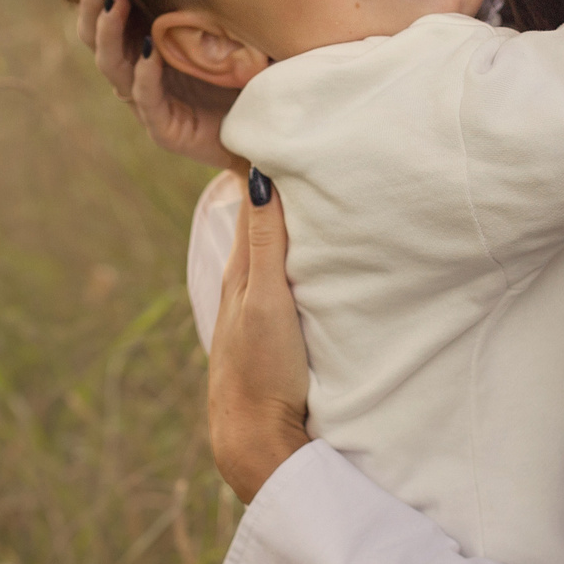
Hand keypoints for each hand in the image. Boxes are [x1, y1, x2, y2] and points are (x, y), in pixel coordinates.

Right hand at [75, 0, 235, 168]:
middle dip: (93, 5)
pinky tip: (149, 52)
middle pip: (97, 39)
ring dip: (110, 32)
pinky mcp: (166, 129)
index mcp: (144, 45)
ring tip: (116, 0)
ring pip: (113, 67)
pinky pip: (147, 100)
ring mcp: (148, 102)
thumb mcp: (224, 26)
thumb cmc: (245, 72)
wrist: (265, 128)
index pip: (106, 16)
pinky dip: (145, 76)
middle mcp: (138, 73)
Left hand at [206, 170, 309, 502]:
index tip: (287, 123)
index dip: (268, 164)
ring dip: (295, 222)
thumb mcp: (266, 299)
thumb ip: (267, 243)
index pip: (254, 200)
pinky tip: (317, 253)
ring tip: (322, 185)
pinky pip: (288, 280)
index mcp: (241, 269)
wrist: (256, 441)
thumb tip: (259, 174)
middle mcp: (247, 283)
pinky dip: (300, 257)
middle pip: (266, 221)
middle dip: (283, 185)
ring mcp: (261, 309)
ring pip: (277, 251)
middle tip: (312, 144)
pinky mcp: (277, 333)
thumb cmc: (260, 369)